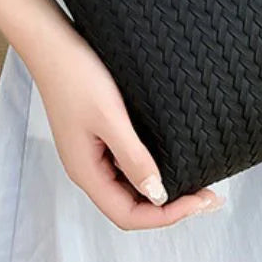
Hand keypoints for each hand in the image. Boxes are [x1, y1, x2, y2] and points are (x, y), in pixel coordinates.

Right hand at [28, 26, 225, 228]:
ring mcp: (92, 153)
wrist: (53, 45)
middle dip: (170, 207)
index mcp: (86, 172)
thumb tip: (157, 195)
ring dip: (162, 190)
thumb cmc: (76, 76)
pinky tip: (170, 158)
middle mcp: (88, 169)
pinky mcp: (97, 136)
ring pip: (130, 188)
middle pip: (131, 206)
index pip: (129, 215)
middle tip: (208, 196)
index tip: (199, 201)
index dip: (166, 216)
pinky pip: (126, 165)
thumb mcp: (110, 117)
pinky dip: (150, 169)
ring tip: (196, 182)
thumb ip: (133, 157)